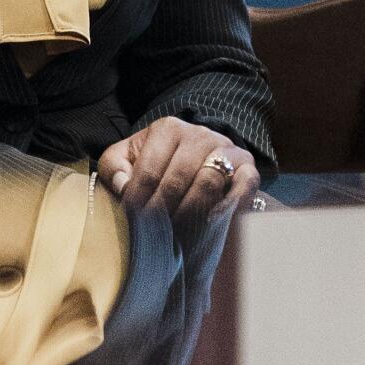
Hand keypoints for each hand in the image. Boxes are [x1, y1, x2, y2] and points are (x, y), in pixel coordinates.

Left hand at [96, 118, 258, 220]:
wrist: (192, 170)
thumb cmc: (154, 169)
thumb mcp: (125, 163)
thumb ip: (115, 169)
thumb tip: (125, 187)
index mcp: (168, 128)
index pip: (149, 170)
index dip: (138, 201)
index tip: (131, 224)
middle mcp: (200, 133)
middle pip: (178, 179)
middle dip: (162, 212)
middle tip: (152, 237)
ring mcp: (227, 148)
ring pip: (209, 181)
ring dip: (190, 214)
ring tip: (176, 236)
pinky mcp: (249, 168)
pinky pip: (244, 184)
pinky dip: (228, 205)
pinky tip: (209, 224)